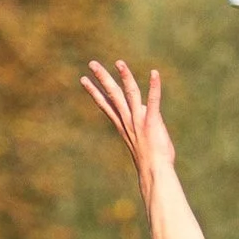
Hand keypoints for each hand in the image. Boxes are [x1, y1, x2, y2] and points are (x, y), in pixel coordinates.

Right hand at [82, 59, 176, 182]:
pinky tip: (155, 73)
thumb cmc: (152, 163)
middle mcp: (128, 122)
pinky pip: (154, 101)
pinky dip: (154, 87)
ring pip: (130, 94)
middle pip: (112, 95)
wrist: (155, 176)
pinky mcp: (152, 122)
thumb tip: (144, 109)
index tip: (84, 80)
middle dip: (102, 78)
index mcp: (124, 126)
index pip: (106, 105)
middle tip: (92, 63)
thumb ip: (142, 122)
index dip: (95, 91)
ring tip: (119, 62)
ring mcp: (139, 122)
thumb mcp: (143, 140)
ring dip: (125, 77)